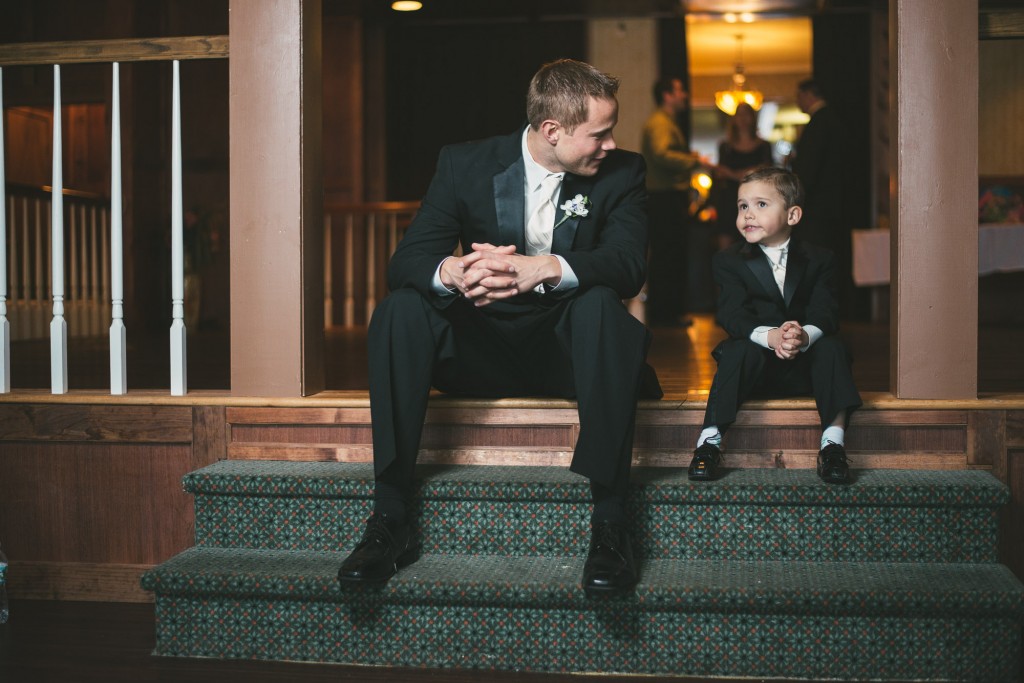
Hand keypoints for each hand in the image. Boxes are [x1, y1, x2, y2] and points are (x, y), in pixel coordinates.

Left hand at [443, 243, 560, 306]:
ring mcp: (505, 279)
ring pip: (487, 285)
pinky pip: (495, 296)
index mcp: (499, 257)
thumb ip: (489, 249)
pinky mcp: (510, 289)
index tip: (459, 265)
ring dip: (476, 291)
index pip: (480, 256)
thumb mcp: (505, 253)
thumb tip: (474, 245)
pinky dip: (485, 301)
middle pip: (481, 271)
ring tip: (467, 295)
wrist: (538, 269)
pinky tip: (477, 303)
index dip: (469, 260)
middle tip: (462, 283)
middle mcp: (501, 267)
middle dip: (470, 278)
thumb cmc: (520, 261)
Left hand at [769, 321, 807, 359]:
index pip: (795, 335)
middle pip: (793, 345)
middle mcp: (798, 342)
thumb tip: (786, 328)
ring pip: (792, 352)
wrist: (782, 336)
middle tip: (782, 341)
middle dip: (785, 343)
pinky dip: (782, 354)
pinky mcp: (792, 354)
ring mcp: (795, 349)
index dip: (788, 335)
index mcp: (798, 335)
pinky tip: (778, 350)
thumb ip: (789, 324)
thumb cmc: (785, 330)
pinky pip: (789, 356)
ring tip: (780, 346)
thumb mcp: (788, 324)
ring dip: (783, 349)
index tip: (783, 334)